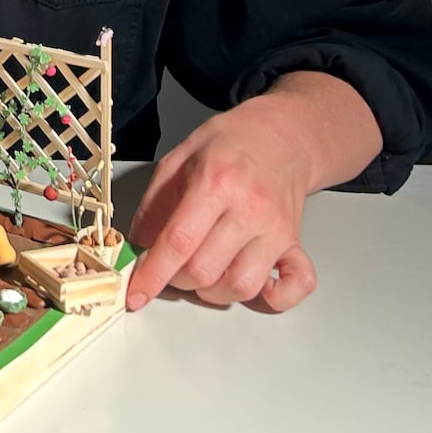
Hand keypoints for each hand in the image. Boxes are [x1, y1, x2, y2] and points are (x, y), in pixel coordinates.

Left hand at [126, 98, 317, 313]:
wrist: (282, 135)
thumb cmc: (231, 143)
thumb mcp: (180, 156)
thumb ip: (155, 201)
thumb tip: (139, 244)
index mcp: (216, 182)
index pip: (179, 241)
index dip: (152, 274)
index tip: (136, 294)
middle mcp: (249, 209)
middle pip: (205, 270)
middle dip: (177, 279)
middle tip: (172, 265)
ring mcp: (276, 230)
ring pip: (242, 287)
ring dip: (214, 291)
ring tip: (204, 271)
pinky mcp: (294, 243)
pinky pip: (295, 286)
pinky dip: (274, 298)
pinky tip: (254, 284)